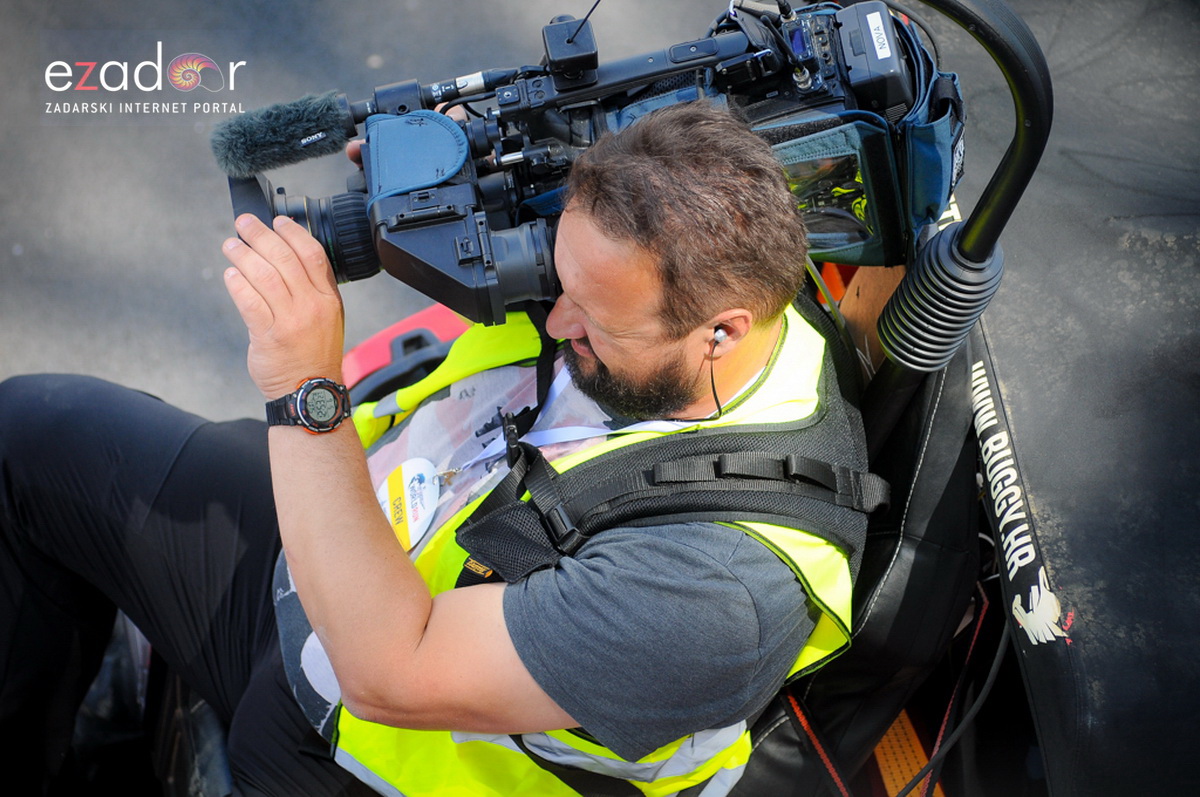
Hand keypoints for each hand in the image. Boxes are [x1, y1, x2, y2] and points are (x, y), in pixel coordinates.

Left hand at [221, 214, 344, 399]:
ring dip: (243, 256)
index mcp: (328, 299)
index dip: (292, 233)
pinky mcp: (269, 336)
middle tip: (244, 224)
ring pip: (264, 276)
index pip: (312, 254)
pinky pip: (249, 302)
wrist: (311, 391)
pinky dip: (237, 284)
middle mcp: (311, 307)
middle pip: (284, 259)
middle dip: (261, 236)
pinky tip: (230, 275)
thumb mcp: (327, 318)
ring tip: (231, 246)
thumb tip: (283, 256)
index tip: (277, 221)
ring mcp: (291, 321)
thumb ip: (311, 289)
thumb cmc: (315, 354)